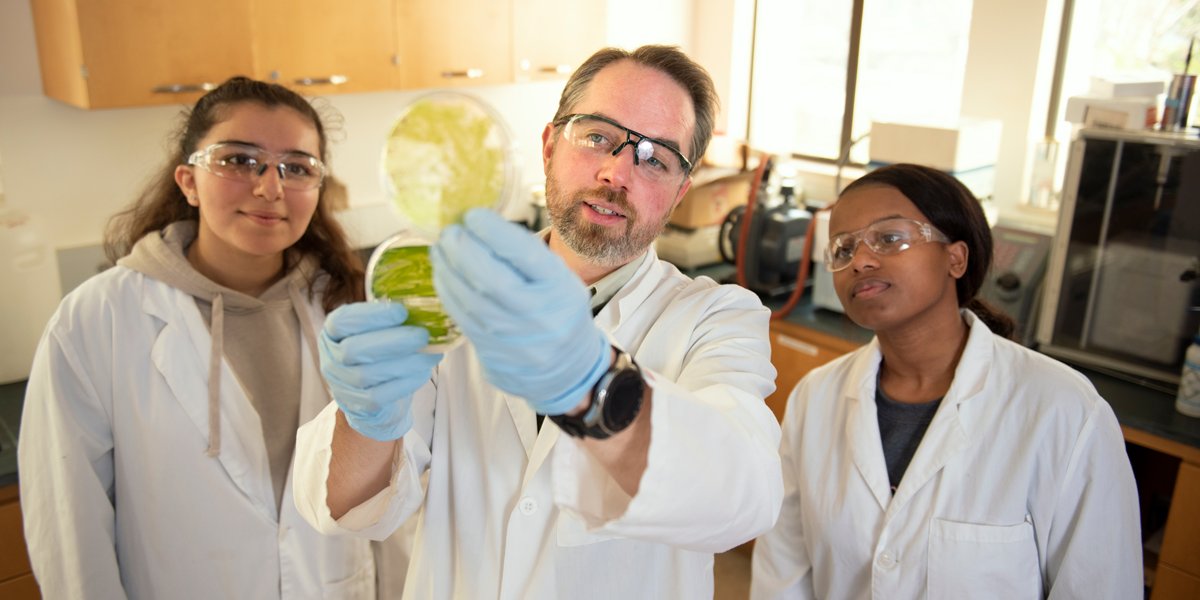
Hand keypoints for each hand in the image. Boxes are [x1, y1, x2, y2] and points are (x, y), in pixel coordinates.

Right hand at [318, 302, 442, 440]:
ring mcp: (341, 384)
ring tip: (431, 354)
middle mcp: (331, 358)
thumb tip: (425, 308)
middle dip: (392, 341)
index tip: (402, 311)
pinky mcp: (358, 405)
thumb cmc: (380, 353)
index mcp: (334, 332)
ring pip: (368, 375)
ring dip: (405, 363)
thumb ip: (394, 319)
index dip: (371, 316)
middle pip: (353, 350)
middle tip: (422, 335)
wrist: (375, 394)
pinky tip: (422, 373)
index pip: (343, 321)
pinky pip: (379, 396)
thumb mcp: (380, 330)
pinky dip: (405, 383)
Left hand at [430, 208, 610, 414]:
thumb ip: (525, 255)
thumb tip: (478, 224)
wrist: (565, 367)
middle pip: (490, 280)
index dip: (493, 232)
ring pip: (470, 301)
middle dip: (462, 250)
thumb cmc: (557, 309)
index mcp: (560, 288)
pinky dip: (447, 291)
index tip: (472, 215)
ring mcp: (514, 339)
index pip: (524, 255)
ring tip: (440, 248)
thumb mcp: (557, 278)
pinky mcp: (493, 354)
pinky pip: (462, 318)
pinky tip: (442, 274)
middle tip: (449, 231)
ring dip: (448, 270)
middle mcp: (539, 315)